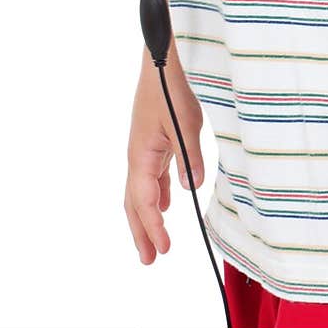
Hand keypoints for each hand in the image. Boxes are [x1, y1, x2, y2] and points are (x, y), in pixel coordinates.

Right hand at [124, 64, 204, 264]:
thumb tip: (191, 188)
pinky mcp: (152, 145)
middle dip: (142, 233)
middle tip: (149, 260)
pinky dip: (156, 197)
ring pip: (141, 193)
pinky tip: (167, 205)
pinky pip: (151, 179)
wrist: (159, 66)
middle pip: (135, 204)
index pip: (145, 201)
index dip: (154, 227)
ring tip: (155, 243)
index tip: (164, 249)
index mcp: (141, 156)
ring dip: (147, 218)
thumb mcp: (185, 124)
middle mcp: (138, 158)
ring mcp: (144, 152)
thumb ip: (189, 157)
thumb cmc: (169, 91)